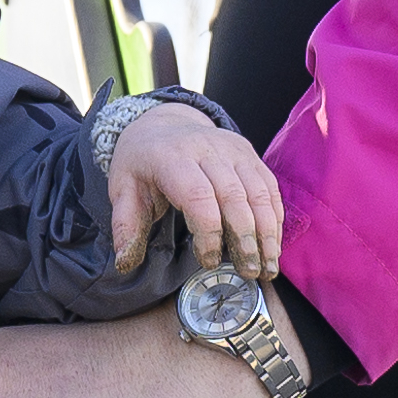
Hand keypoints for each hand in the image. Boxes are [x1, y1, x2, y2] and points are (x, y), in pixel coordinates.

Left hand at [106, 103, 285, 275]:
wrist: (161, 125)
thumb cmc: (142, 164)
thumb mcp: (123, 190)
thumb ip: (125, 226)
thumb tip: (125, 264)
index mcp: (170, 157)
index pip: (197, 196)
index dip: (208, 232)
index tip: (207, 261)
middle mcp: (205, 148)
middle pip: (234, 196)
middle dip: (245, 238)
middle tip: (248, 272)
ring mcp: (231, 148)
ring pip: (259, 192)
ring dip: (267, 233)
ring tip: (268, 267)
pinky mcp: (248, 153)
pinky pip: (269, 186)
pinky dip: (274, 217)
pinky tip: (273, 244)